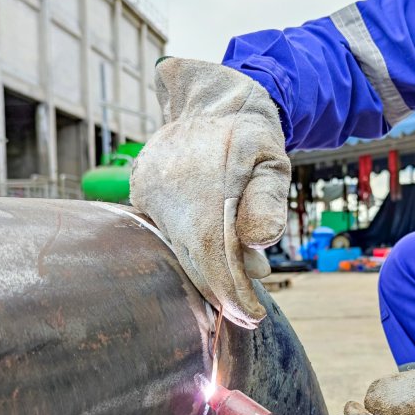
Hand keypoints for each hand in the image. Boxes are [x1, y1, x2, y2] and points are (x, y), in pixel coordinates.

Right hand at [128, 59, 290, 328]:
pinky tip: (214, 260)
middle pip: (193, 260)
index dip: (232, 293)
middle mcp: (167, 195)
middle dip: (221, 292)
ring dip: (207, 272)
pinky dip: (190, 251)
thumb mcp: (272, 163)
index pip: (213, 257)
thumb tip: (257, 240)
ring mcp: (149, 194)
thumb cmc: (252, 136)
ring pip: (179, 249)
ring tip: (238, 287)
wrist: (213, 99)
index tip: (251, 316)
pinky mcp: (141, 193)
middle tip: (246, 315)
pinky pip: (166, 234)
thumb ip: (267, 202)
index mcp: (200, 188)